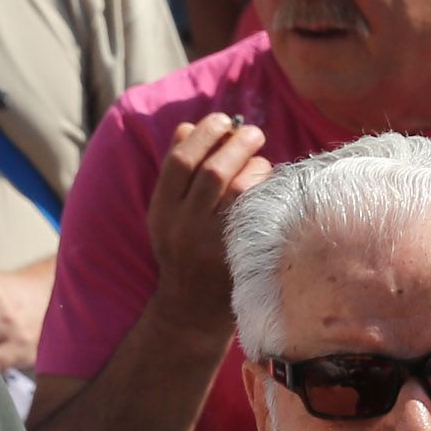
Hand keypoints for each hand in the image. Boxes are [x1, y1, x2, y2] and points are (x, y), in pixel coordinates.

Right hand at [146, 112, 271, 336]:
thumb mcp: (167, 214)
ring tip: (261, 158)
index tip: (222, 120)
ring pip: (238, 188)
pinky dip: (265, 190)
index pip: (180, 161)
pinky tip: (269, 184)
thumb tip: (190, 127)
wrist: (191, 310)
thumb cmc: (183, 250)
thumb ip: (176, 172)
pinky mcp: (239, 255)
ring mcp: (213, 243)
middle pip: (211, 171)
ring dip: (254, 165)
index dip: (203, 134)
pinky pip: (258, 211)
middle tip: (252, 132)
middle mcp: (183, 227)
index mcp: (162, 211)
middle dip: (235, 143)